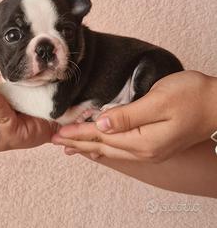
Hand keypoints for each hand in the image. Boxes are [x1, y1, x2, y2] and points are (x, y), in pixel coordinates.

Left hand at [52, 71, 216, 162]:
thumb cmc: (191, 96)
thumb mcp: (159, 101)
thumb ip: (128, 115)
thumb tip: (101, 123)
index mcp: (142, 140)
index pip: (101, 136)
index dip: (78, 132)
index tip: (58, 131)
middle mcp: (143, 150)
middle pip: (101, 146)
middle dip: (77, 142)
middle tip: (55, 140)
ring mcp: (148, 150)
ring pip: (109, 150)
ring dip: (87, 147)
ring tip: (68, 147)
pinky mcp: (152, 145)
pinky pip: (120, 150)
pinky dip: (103, 148)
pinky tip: (96, 149)